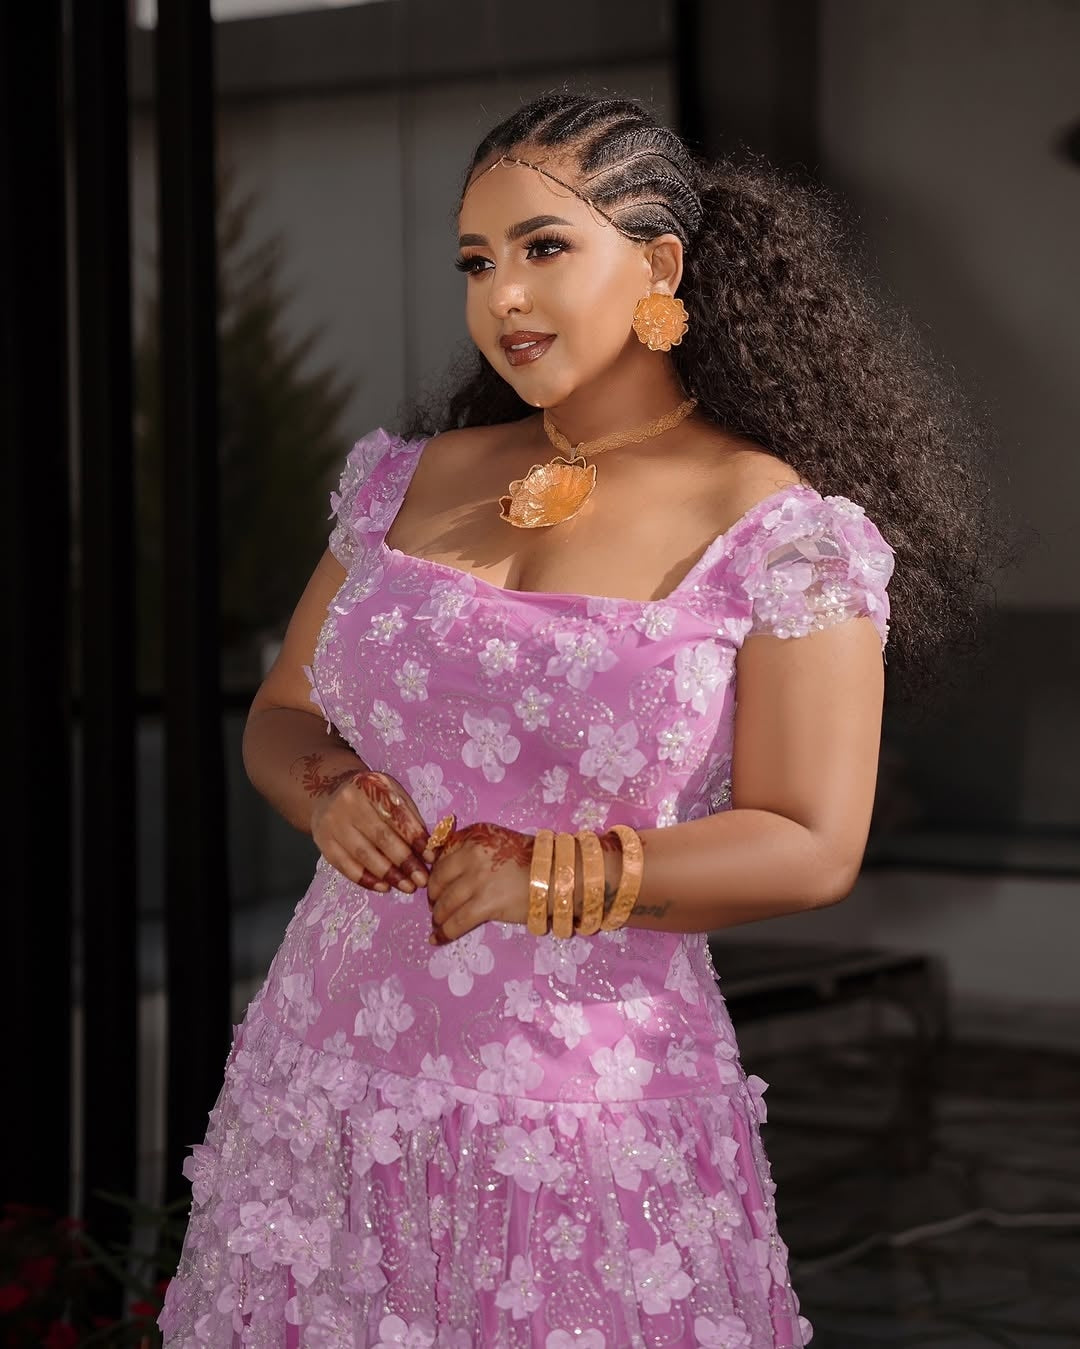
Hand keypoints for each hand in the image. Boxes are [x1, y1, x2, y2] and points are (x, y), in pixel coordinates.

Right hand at [311, 770, 432, 894]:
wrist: (329, 794)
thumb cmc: (370, 797)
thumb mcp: (390, 793)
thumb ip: (409, 817)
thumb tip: (428, 849)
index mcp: (371, 786)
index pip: (397, 816)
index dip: (415, 839)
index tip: (431, 858)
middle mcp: (348, 803)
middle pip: (381, 837)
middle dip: (405, 862)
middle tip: (421, 880)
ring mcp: (332, 823)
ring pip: (363, 855)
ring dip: (388, 874)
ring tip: (407, 887)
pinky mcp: (323, 842)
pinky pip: (345, 866)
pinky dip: (366, 879)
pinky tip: (384, 887)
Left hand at [427, 822, 532, 942]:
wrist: (558, 875)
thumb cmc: (534, 860)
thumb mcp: (500, 842)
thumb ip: (474, 850)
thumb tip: (451, 871)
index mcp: (474, 836)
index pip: (442, 857)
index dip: (435, 875)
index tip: (435, 887)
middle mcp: (471, 854)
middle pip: (438, 879)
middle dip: (433, 896)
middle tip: (435, 907)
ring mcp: (477, 879)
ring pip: (445, 903)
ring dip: (438, 916)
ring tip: (437, 924)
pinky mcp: (485, 903)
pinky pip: (457, 921)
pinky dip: (445, 932)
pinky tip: (438, 939)